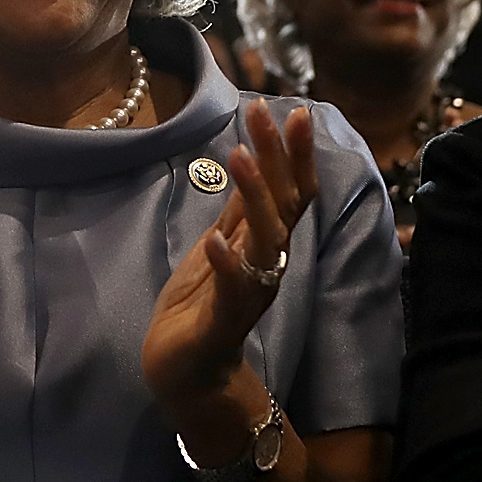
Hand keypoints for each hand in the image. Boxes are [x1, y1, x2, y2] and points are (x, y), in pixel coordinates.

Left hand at [144, 104, 316, 405]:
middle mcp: (268, 265)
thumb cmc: (201, 307)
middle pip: (285, 205)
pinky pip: (232, 292)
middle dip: (278, 157)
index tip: (291, 109)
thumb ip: (237, 211)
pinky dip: (227, 265)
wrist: (187, 373)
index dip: (294, 152)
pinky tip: (216, 241)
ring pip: (265, 241)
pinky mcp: (222, 323)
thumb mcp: (218, 245)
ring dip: (255, 197)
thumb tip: (253, 159)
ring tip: (240, 157)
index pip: (291, 191)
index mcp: (265, 245)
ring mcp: (248, 293)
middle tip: (265, 112)